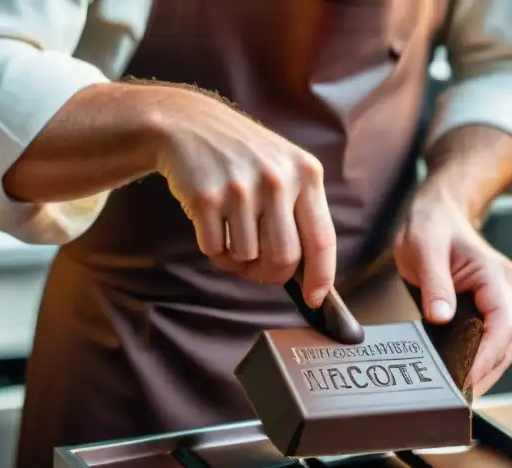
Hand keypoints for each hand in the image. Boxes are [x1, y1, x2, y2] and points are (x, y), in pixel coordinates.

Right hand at [152, 87, 335, 306]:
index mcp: (306, 173)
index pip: (322, 239)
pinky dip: (214, 249)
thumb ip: (302, 213)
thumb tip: (312, 276)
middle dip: (270, 273)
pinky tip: (212, 224)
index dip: (321, 277)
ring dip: (237, 259)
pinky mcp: (205, 196)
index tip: (315, 299)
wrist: (190, 124)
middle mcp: (277, 179)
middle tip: (257, 267)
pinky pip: (215, 250)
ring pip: (247, 257)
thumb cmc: (245, 158)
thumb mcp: (285, 169)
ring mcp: (240, 187)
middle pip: (284, 258)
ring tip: (231, 232)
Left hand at [394, 184, 511, 395]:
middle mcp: (507, 289)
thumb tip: (441, 317)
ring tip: (461, 391)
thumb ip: (434, 283)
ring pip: (507, 345)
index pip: (505, 324)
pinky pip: (494, 340)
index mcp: (496, 275)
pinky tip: (462, 374)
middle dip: (490, 370)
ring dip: (488, 369)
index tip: (468, 379)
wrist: (437, 215)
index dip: (489, 356)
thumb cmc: (430, 227)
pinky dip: (481, 359)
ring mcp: (503, 300)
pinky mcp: (492, 309)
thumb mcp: (424, 248)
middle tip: (461, 396)